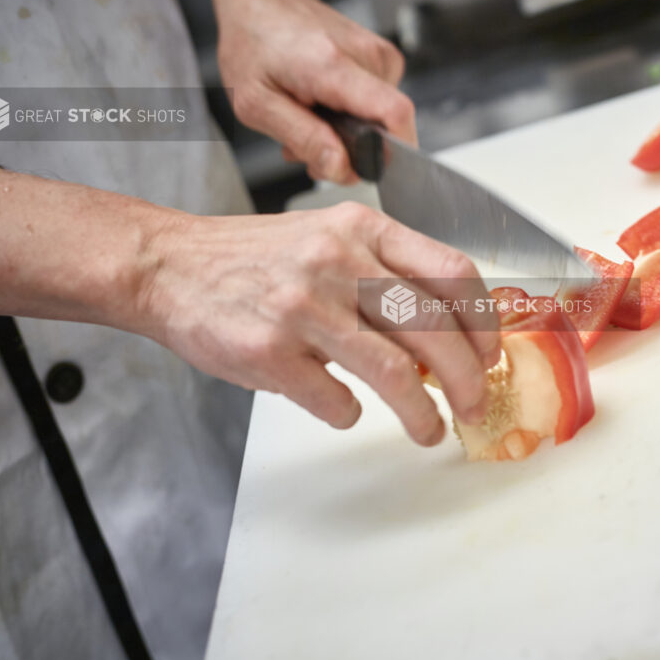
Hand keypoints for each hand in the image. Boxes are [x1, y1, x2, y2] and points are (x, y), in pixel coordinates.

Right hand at [141, 201, 499, 444]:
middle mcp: (339, 263)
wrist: (168, 266)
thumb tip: (447, 335)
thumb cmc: (256, 258)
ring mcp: (303, 308)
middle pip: (435, 330)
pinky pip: (337, 402)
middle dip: (468, 379)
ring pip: (396, 374)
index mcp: (362, 229)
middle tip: (474, 404)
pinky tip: (346, 409)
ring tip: (430, 430)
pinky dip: (351, 415)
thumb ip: (386, 272)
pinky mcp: (270, 353)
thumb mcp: (329, 237)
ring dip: (423, 414)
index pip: (453, 271)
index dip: (483, 321)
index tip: (490, 352)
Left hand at [216, 0, 415, 183]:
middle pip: (386, 127)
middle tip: (308, 142)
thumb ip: (303, 139)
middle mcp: (366, 56)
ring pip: (381, 121)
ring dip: (347, 134)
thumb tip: (342, 168)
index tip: (361, 165)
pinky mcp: (383, 58)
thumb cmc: (254, 43)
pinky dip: (353, 115)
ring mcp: (378, 54)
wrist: (262, 0)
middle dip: (351, 150)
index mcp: (334, 66)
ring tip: (311, 116)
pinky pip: (379, 106)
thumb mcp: (256, 104)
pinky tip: (325, 103)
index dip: (391, 152)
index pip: (395, 114)